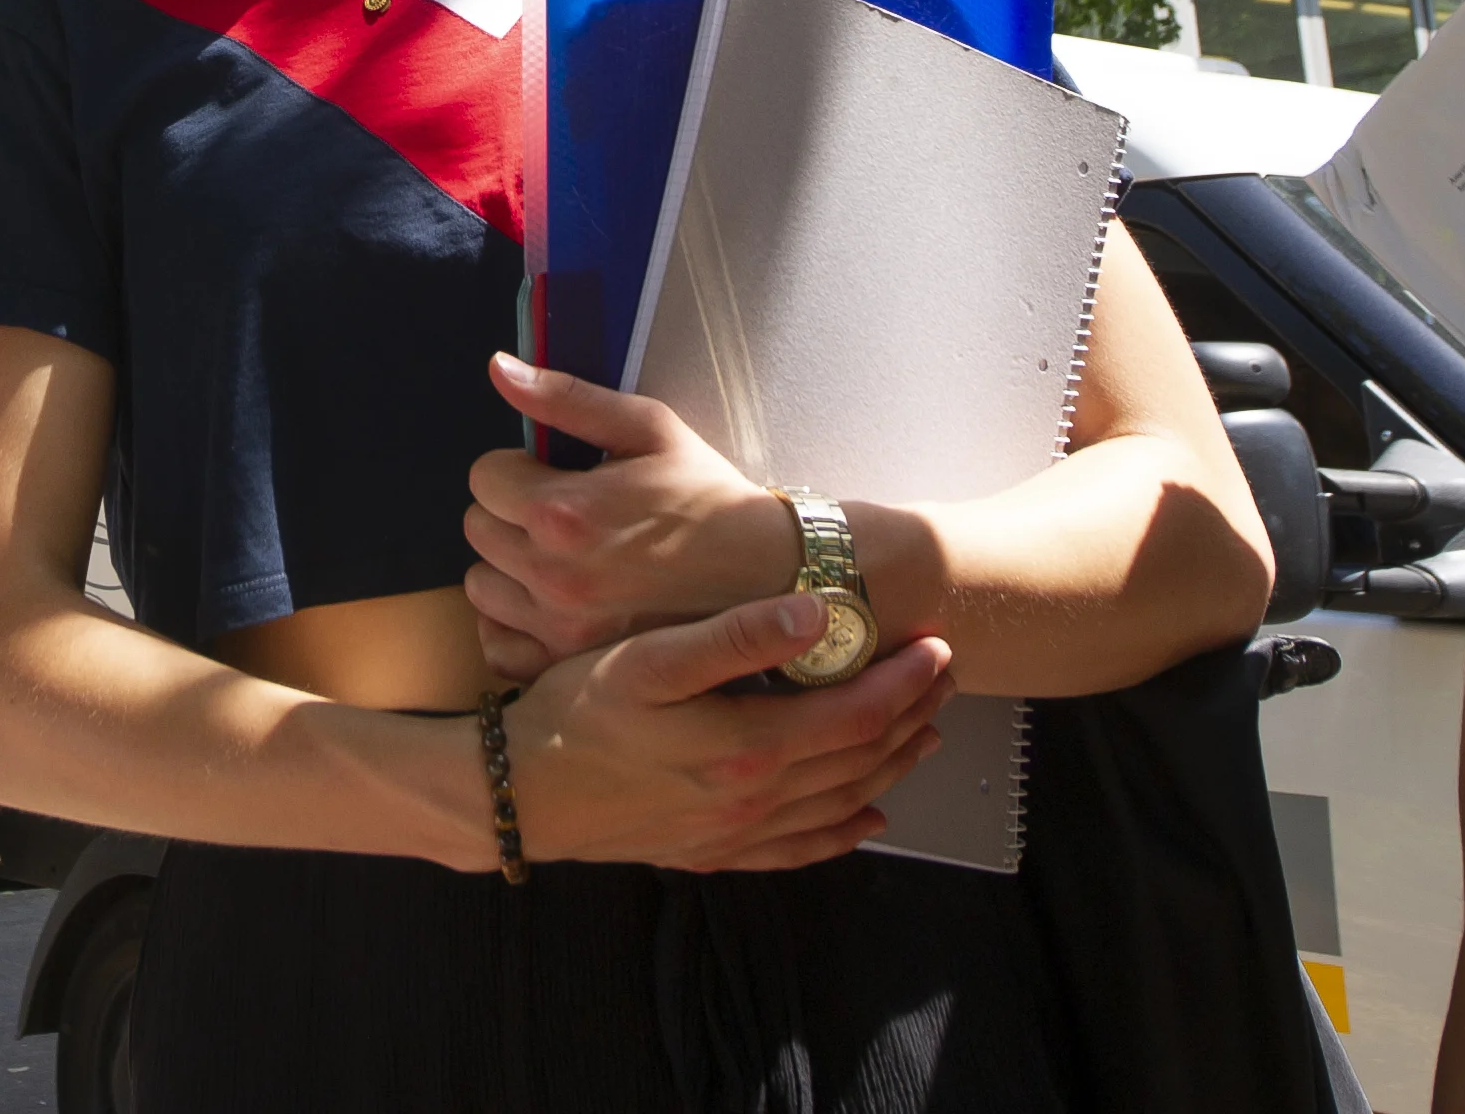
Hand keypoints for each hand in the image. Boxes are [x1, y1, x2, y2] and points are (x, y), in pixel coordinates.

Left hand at [464, 352, 810, 682]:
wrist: (766, 574)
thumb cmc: (706, 494)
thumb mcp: (648, 428)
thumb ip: (565, 398)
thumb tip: (498, 368)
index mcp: (563, 511)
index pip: (484, 476)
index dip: (517, 467)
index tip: (553, 472)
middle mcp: (552, 575)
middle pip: (478, 528)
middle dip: (511, 511)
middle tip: (562, 512)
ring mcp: (559, 629)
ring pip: (482, 586)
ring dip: (510, 566)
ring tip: (560, 557)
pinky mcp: (570, 667)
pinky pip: (499, 647)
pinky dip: (512, 624)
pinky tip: (549, 604)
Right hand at [502, 589, 953, 871]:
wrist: (520, 795)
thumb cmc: (576, 714)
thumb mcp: (648, 660)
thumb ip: (735, 636)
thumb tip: (815, 612)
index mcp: (749, 746)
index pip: (858, 713)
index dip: (905, 679)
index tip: (936, 644)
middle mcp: (755, 799)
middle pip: (860, 757)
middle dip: (912, 713)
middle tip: (944, 677)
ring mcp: (737, 833)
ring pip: (841, 802)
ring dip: (891, 766)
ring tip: (924, 731)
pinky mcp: (714, 852)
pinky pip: (799, 850)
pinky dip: (842, 834)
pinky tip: (866, 822)